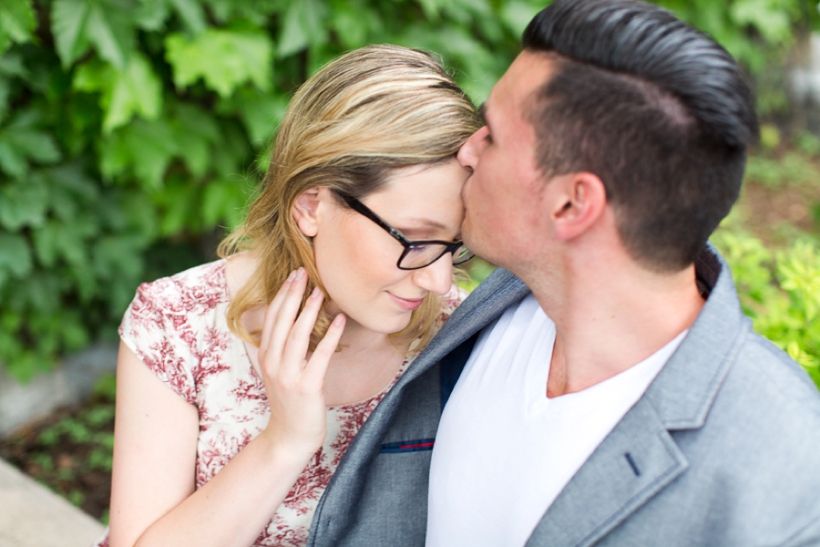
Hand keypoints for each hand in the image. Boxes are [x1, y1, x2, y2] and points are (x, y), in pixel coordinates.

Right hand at [257, 268, 345, 454]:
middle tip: (303, 272)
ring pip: (297, 335)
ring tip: (320, 291)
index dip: (282, 295)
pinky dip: (330, 336)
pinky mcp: (307, 387)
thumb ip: (283, 348)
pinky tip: (340, 320)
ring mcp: (288, 375)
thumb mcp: (279, 372)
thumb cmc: (289, 403)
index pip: (272, 318)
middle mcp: (273, 363)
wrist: (288, 438)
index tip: (292, 275)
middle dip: (292, 294)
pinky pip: (320, 356)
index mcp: (266, 357)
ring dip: (309, 311)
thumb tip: (297, 321)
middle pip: (282, 321)